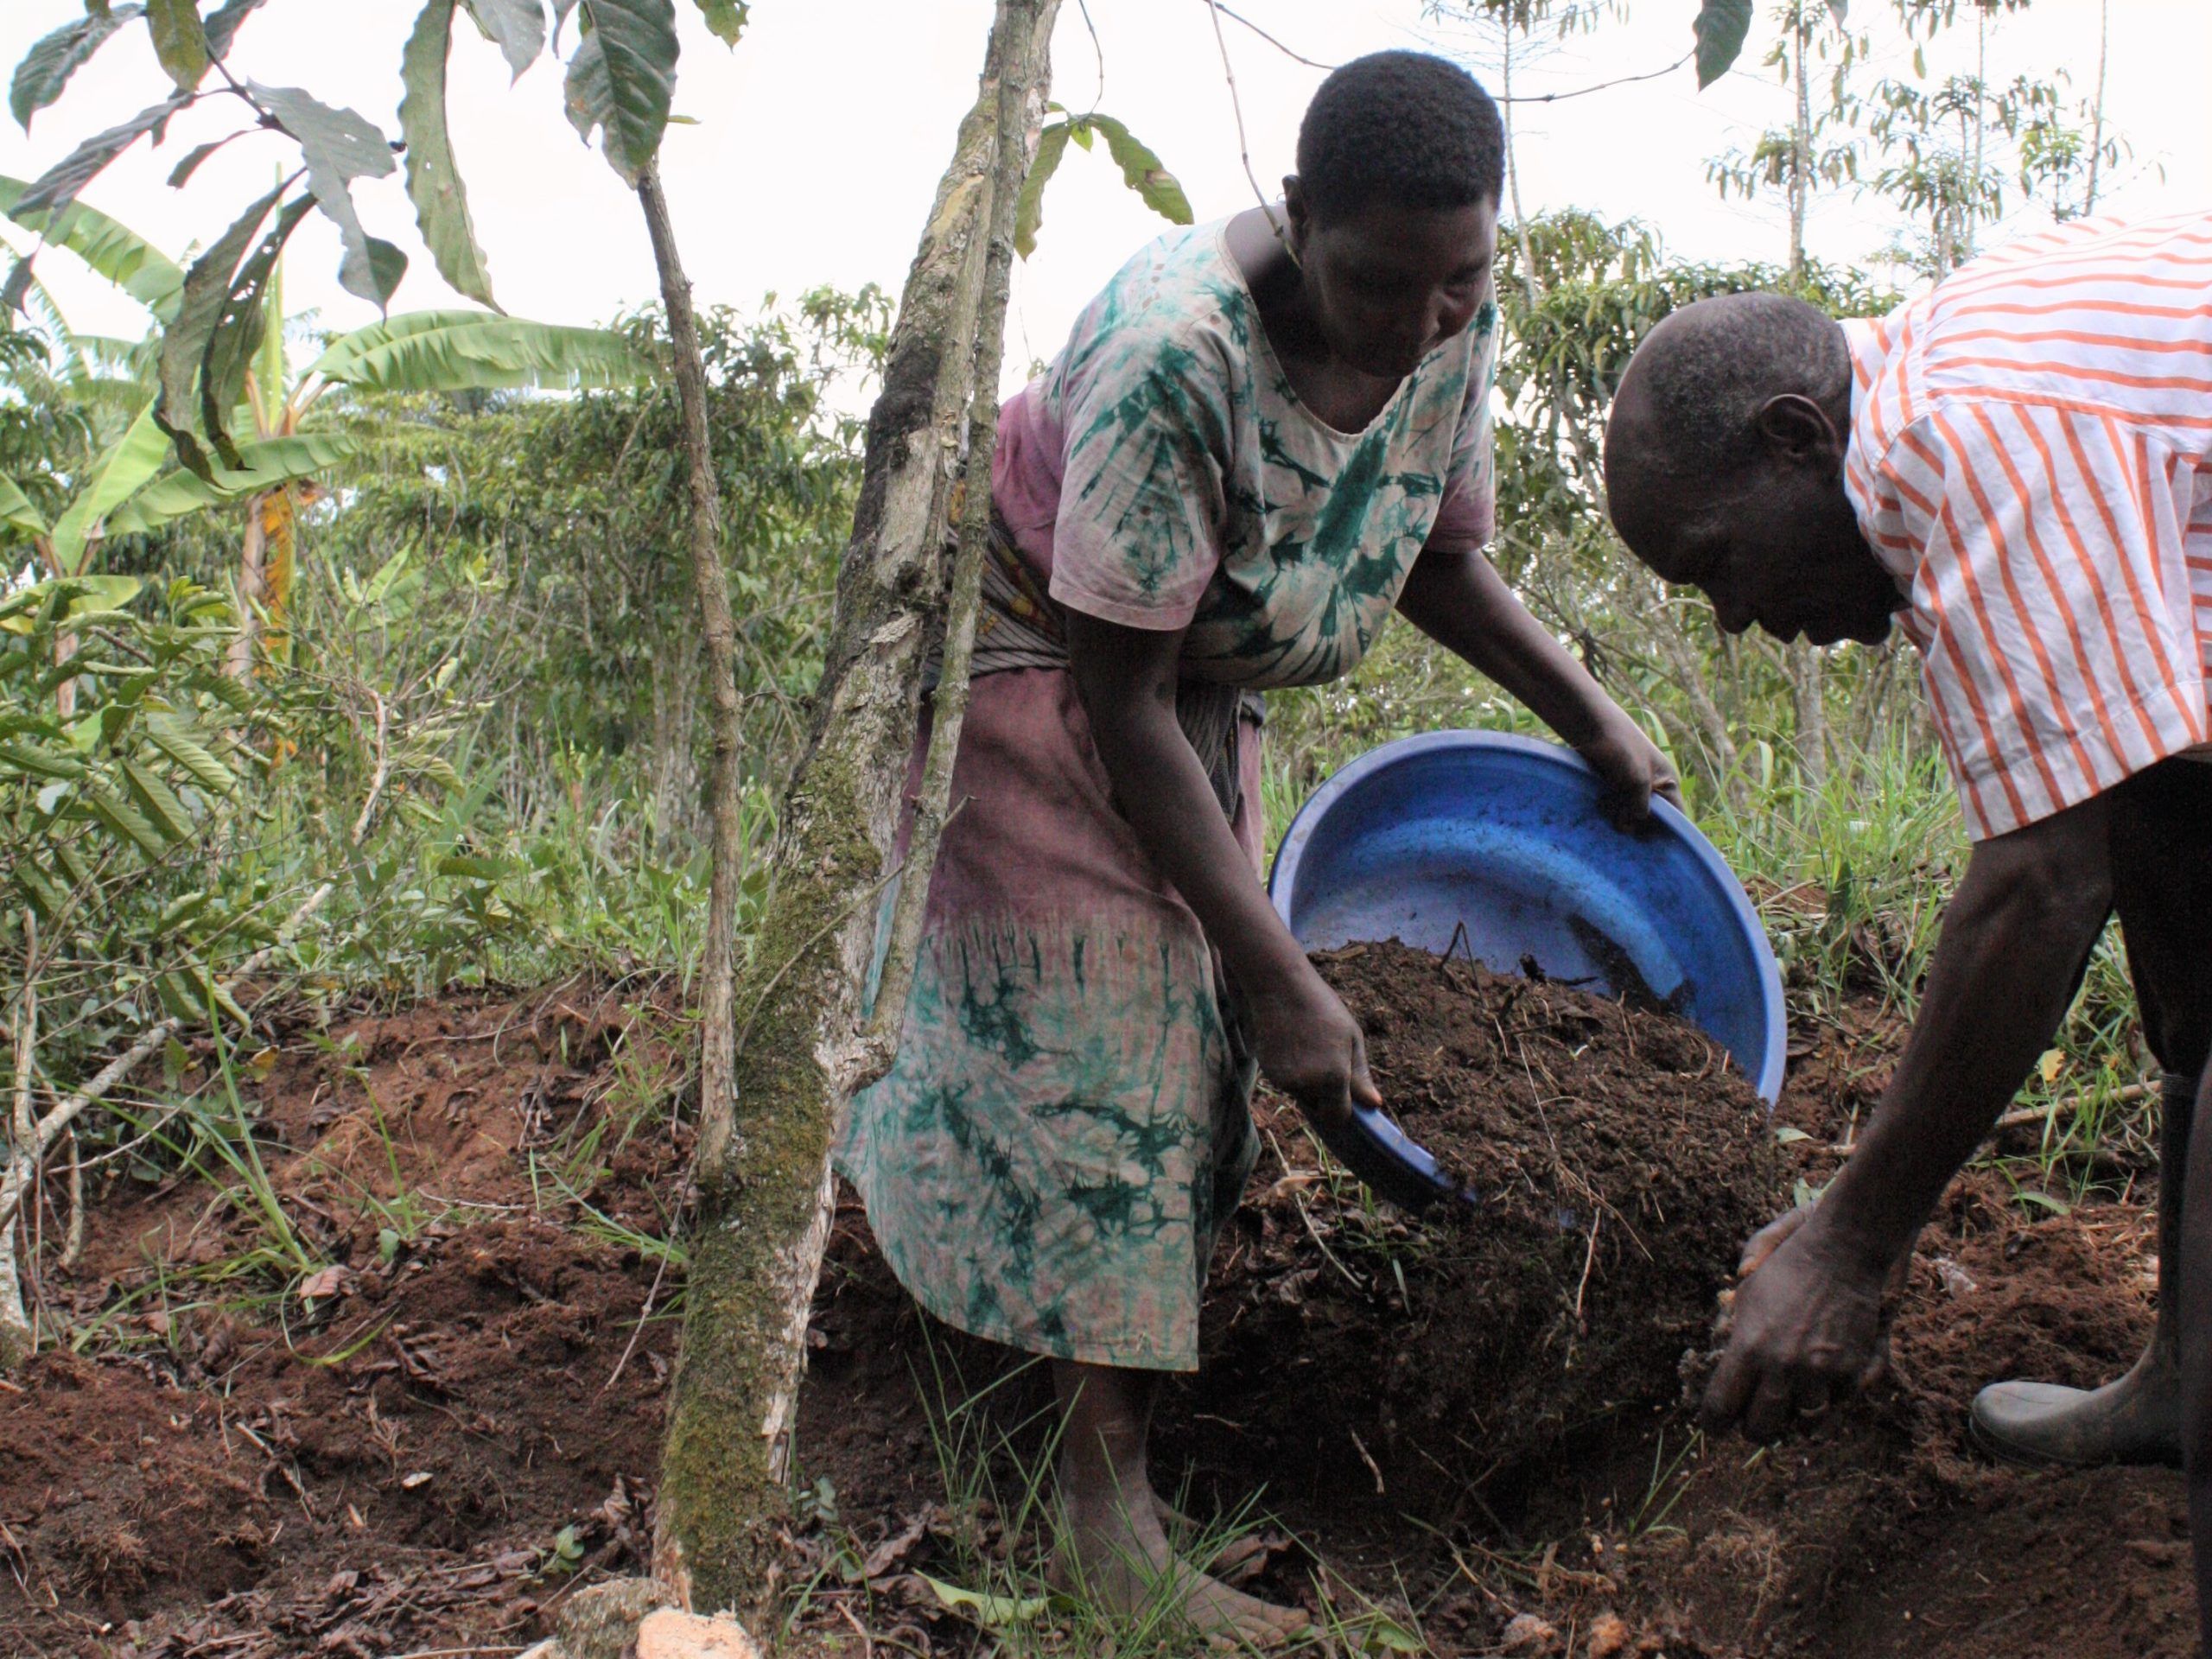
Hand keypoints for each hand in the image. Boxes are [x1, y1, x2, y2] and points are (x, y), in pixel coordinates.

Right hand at [1247, 962, 1380, 1137]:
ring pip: (1302, 1094)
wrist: (1281, 989)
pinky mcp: (1269, 1073)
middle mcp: (1308, 1085)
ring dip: (1308, 1081)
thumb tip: (1374, 1104)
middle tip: (1327, 1060)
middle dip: (1325, 1094)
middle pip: (1320, 1107)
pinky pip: (1286, 1083)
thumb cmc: (1323, 1009)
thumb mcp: (1352, 1038)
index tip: (1346, 1099)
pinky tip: (1293, 1044)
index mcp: (1334, 1077)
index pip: (1338, 1116)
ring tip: (1308, 1045)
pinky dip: (1292, 1072)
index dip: (1343, 1111)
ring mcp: (1285, 1080)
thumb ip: (1361, 1076)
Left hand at [1575, 710, 1682, 829]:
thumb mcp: (1637, 778)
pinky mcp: (1613, 787)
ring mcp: (1631, 787)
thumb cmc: (1622, 747)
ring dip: (1619, 817)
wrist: (1593, 726)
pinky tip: (1600, 804)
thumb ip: (1639, 806)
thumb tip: (1630, 829)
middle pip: (1651, 820)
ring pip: (1629, 815)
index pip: (1676, 816)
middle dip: (1637, 825)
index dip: (1666, 832)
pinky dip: (1608, 810)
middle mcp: (1652, 788)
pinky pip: (1614, 807)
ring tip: (1608, 807)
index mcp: (1668, 784)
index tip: (1648, 843)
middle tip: (1622, 824)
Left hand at [1702, 1214, 1889, 1436]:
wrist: (1843, 1252)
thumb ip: (1731, 1330)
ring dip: (1793, 1424)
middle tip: (1751, 1425)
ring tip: (1786, 1417)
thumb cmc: (1787, 1268)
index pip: (1721, 1405)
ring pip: (1803, 1426)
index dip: (1713, 1422)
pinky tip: (1818, 1399)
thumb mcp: (1747, 1294)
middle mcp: (1783, 1366)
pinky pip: (1837, 1409)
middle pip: (1761, 1427)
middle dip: (1752, 1430)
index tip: (1713, 1427)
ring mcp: (1821, 1372)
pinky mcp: (1853, 1371)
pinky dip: (1827, 1409)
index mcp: (1749, 1347)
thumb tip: (1719, 1362)